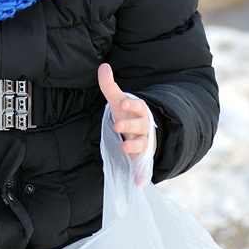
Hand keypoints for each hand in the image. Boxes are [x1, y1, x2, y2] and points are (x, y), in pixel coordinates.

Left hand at [97, 63, 155, 184]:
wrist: (142, 131)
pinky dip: (143, 175)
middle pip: (140, 126)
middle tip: (117, 126)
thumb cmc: (127, 114)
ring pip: (143, 145)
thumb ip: (109, 85)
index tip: (123, 103)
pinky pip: (144, 167)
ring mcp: (145, 143)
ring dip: (135, 147)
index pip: (139, 106)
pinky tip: (138, 182)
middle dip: (130, 126)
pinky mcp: (142, 158)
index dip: (132, 104)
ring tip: (124, 148)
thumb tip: (103, 66)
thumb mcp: (117, 100)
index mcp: (139, 111)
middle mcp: (144, 127)